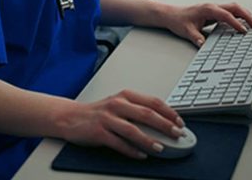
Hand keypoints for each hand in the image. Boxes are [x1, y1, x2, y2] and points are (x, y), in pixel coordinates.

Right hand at [56, 89, 184, 158]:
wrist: (71, 117)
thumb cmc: (99, 111)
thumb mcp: (120, 104)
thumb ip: (138, 109)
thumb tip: (163, 121)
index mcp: (126, 95)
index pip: (153, 101)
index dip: (169, 112)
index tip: (180, 122)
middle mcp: (117, 104)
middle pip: (146, 114)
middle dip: (164, 125)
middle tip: (176, 134)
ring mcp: (107, 118)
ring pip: (132, 130)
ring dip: (148, 140)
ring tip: (160, 148)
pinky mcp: (98, 132)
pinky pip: (117, 143)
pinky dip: (131, 150)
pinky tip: (141, 155)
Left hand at [157, 2, 251, 46]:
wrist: (171, 14)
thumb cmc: (179, 20)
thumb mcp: (187, 31)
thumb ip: (196, 38)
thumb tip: (203, 45)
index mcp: (208, 9)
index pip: (226, 15)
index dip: (236, 23)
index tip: (243, 31)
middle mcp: (213, 6)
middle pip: (234, 7)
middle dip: (246, 15)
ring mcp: (214, 8)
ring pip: (234, 7)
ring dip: (245, 13)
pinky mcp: (214, 11)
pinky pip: (230, 10)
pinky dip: (239, 14)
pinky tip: (244, 21)